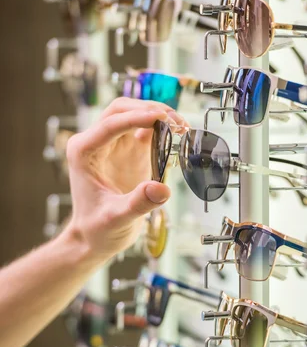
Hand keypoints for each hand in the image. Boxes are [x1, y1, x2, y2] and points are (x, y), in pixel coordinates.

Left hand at [64, 98, 184, 263]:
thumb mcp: (117, 219)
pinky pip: (146, 129)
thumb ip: (138, 204)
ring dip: (158, 115)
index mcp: (83, 152)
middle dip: (149, 110)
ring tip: (181, 126)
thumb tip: (161, 189)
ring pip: (134, 114)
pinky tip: (178, 134)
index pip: (111, 124)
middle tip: (175, 122)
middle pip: (121, 110)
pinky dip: (162, 128)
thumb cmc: (98, 228)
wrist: (96, 236)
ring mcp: (113, 145)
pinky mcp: (129, 150)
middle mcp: (95, 142)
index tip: (162, 117)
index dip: (137, 118)